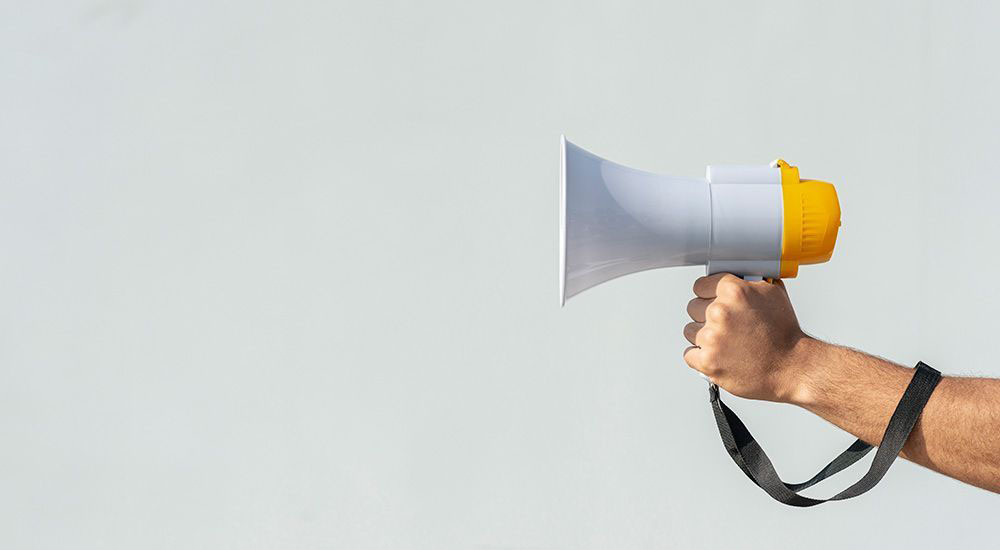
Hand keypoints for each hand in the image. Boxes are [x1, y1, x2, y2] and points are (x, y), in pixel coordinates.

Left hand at [682, 273, 810, 402]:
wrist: (793, 367)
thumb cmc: (784, 333)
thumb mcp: (773, 293)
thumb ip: (747, 281)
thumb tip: (733, 274)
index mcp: (733, 291)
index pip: (700, 285)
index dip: (709, 294)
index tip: (715, 301)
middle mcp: (719, 312)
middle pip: (693, 307)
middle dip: (706, 315)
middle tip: (727, 325)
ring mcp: (712, 338)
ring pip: (689, 330)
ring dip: (703, 336)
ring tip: (725, 342)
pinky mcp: (708, 361)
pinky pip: (689, 354)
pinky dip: (700, 357)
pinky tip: (718, 355)